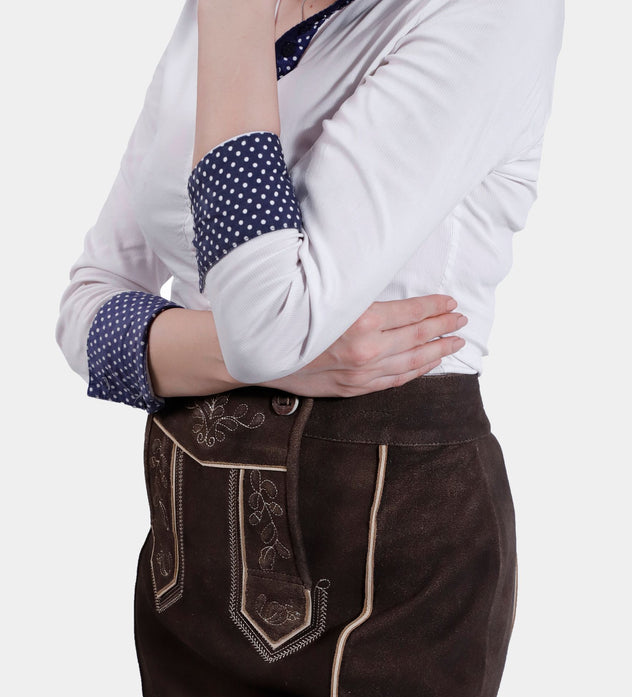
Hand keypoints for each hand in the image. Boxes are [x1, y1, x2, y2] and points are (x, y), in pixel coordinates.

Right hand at [260, 294, 466, 396]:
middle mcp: (365, 350)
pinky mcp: (352, 389)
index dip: (434, 307)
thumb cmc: (288, 317)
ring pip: (410, 363)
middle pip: (416, 338)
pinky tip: (427, 365)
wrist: (257, 351)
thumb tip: (386, 283)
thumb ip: (360, 293)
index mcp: (360, 321)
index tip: (451, 302)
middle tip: (462, 321)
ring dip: (436, 352)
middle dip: (443, 328)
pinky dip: (414, 372)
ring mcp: (360, 374)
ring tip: (455, 344)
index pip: (410, 313)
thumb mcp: (325, 294)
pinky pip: (393, 381)